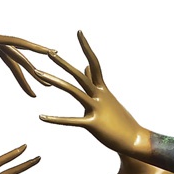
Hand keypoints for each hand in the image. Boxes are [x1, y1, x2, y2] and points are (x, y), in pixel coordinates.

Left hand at [0, 11, 52, 95]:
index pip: (19, 44)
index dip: (35, 49)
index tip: (50, 52)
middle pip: (20, 58)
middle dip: (33, 73)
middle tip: (47, 87)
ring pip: (14, 59)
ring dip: (24, 74)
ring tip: (34, 90)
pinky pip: (7, 57)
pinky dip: (14, 66)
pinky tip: (20, 71)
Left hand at [24, 32, 150, 157]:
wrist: (135, 140)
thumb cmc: (120, 120)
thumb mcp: (108, 98)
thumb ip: (94, 81)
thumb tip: (84, 65)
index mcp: (103, 89)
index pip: (94, 63)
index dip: (86, 47)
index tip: (79, 33)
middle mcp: (100, 95)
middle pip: (79, 75)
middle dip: (64, 63)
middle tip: (49, 52)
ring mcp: (97, 109)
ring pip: (74, 91)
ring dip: (55, 81)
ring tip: (38, 74)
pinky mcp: (94, 124)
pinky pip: (72, 121)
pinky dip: (56, 119)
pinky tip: (41, 117)